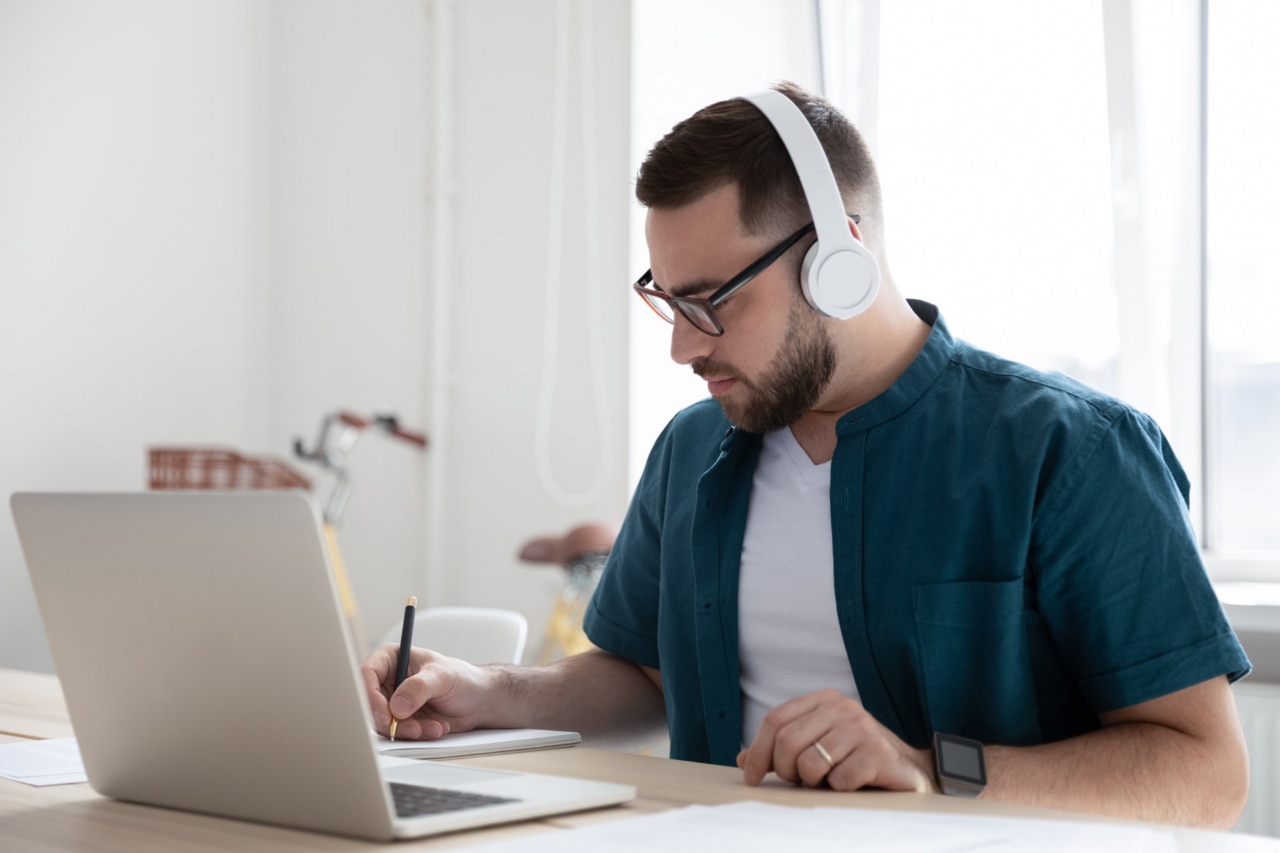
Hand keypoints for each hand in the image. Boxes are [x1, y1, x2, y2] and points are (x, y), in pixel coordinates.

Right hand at [360, 643, 492, 740]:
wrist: (478, 701)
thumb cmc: (462, 679)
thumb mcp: (442, 677)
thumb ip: (419, 688)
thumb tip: (397, 706)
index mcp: (392, 659)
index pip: (367, 675)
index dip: (370, 696)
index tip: (385, 714)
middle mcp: (388, 681)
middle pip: (371, 704)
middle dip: (391, 720)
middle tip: (411, 728)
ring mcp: (394, 702)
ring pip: (384, 723)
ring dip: (407, 730)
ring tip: (432, 727)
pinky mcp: (402, 721)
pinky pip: (398, 733)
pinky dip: (417, 735)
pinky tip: (437, 728)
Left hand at [736, 688, 935, 792]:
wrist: (909, 772)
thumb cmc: (857, 759)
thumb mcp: (818, 747)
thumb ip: (782, 750)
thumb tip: (743, 761)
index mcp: (824, 700)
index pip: (775, 720)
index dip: (757, 751)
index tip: (751, 777)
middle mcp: (843, 707)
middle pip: (787, 741)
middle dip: (785, 770)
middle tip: (798, 782)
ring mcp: (862, 728)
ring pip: (809, 763)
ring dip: (813, 782)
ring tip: (829, 780)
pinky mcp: (877, 753)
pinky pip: (837, 780)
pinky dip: (838, 789)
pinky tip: (852, 783)